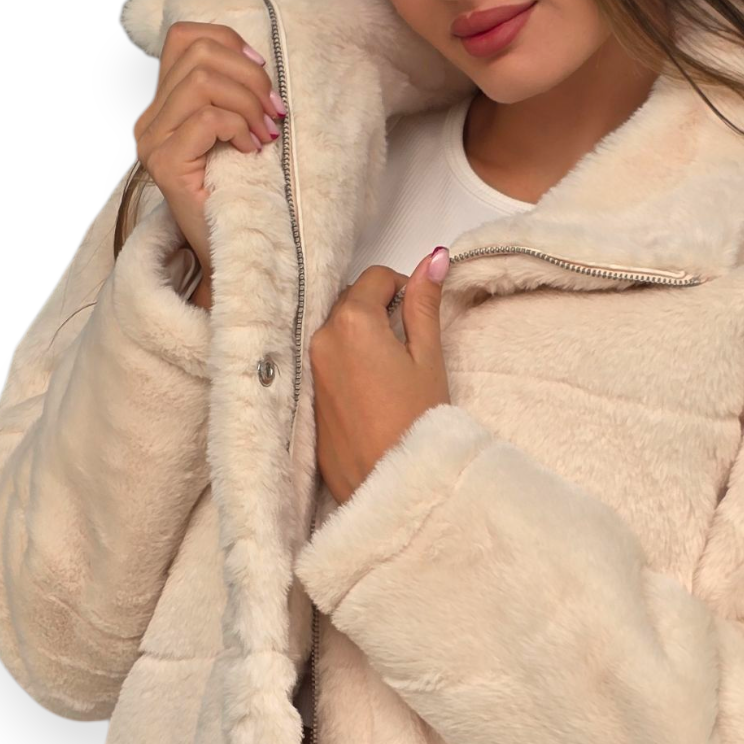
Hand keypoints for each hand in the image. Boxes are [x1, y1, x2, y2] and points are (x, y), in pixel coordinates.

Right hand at [133, 21, 286, 308]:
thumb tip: (258, 62)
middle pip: (198, 53)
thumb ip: (233, 96)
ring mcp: (153, 142)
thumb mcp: (238, 133)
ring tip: (265, 133)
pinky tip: (252, 150)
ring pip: (203, 81)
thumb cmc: (239, 196)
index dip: (230, 42)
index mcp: (164, 106)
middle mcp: (150, 121)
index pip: (185, 37)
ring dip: (248, 102)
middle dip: (249, 76)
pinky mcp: (165, 164)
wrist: (229, 254)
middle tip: (274, 112)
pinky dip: (238, 126)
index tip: (264, 75)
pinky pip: (206, 118)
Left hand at [310, 248, 452, 503]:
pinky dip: (347, 362)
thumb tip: (435, 258)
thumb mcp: (428, 358)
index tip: (419, 316)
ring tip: (390, 371)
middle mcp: (321, 339)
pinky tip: (372, 391)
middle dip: (379, 311)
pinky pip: (326, 361)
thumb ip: (425, 304)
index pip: (376, 277)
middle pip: (350, 301)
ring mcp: (310, 368)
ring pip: (336, 331)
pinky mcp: (308, 395)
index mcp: (351, 322)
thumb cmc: (417, 423)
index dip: (404, 289)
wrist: (390, 486)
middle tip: (408, 345)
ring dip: (361, 336)